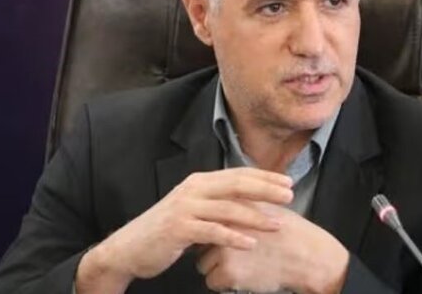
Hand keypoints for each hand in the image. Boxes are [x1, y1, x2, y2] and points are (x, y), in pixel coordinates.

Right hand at [75, 168, 292, 292]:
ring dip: (255, 216)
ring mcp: (185, 208)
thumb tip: (249, 200)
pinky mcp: (179, 228)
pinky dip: (233, 236)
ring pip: (227, 209)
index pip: (238, 174)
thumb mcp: (193, 210)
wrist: (130, 248)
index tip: (288, 182)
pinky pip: (212, 231)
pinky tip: (250, 243)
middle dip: (266, 190)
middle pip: (236, 185)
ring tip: (277, 224)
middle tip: (291, 196)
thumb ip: (217, 203)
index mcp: (199, 182)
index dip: (265, 177)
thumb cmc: (167, 231)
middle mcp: (193, 189)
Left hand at [196, 204, 348, 293]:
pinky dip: (225, 283)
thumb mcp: (264, 207)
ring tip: (244, 263)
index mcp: (232, 205)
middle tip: (237, 251)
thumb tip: (221, 209)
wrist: (308, 256)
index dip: (212, 228)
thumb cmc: (290, 233)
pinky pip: (212, 281)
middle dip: (212, 247)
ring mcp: (225, 247)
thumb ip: (240, 205)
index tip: (217, 235)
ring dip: (217, 266)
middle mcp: (224, 224)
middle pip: (201, 240)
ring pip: (203, 263)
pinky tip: (245, 275)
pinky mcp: (228, 271)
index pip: (207, 217)